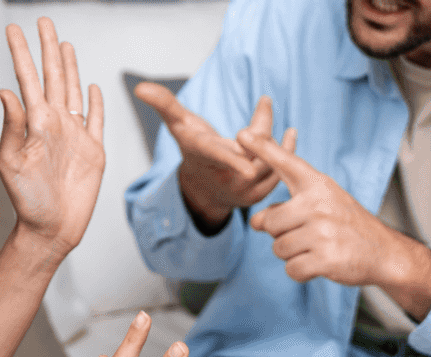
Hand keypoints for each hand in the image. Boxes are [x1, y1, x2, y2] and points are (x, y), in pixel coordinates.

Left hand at [0, 18, 105, 262]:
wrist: (51, 228)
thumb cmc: (27, 200)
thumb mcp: (11, 163)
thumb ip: (11, 127)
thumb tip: (6, 91)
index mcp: (34, 124)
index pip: (27, 79)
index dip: (21, 53)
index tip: (13, 29)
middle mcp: (54, 124)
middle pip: (53, 77)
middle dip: (47, 49)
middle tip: (43, 21)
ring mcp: (75, 136)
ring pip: (74, 91)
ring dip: (70, 67)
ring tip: (64, 44)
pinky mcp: (93, 151)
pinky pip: (96, 120)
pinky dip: (96, 102)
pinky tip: (93, 87)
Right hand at [134, 84, 295, 231]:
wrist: (205, 188)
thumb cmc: (194, 149)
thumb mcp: (179, 125)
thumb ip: (164, 104)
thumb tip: (140, 87)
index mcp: (204, 158)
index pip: (217, 154)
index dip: (230, 154)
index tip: (244, 146)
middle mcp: (223, 178)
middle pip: (253, 150)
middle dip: (262, 124)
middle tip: (264, 102)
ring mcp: (242, 191)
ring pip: (269, 160)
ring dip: (273, 136)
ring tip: (270, 112)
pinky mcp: (259, 195)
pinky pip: (279, 172)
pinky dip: (286, 150)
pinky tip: (290, 133)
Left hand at [240, 130, 430, 318]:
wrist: (384, 252)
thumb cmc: (346, 226)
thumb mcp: (321, 205)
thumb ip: (285, 208)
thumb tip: (255, 222)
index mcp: (318, 185)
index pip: (286, 163)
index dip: (262, 148)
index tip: (241, 133)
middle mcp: (319, 204)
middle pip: (269, 223)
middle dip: (282, 234)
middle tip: (309, 234)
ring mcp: (323, 231)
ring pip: (278, 248)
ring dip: (292, 254)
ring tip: (317, 247)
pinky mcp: (326, 258)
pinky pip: (291, 269)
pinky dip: (301, 271)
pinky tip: (320, 263)